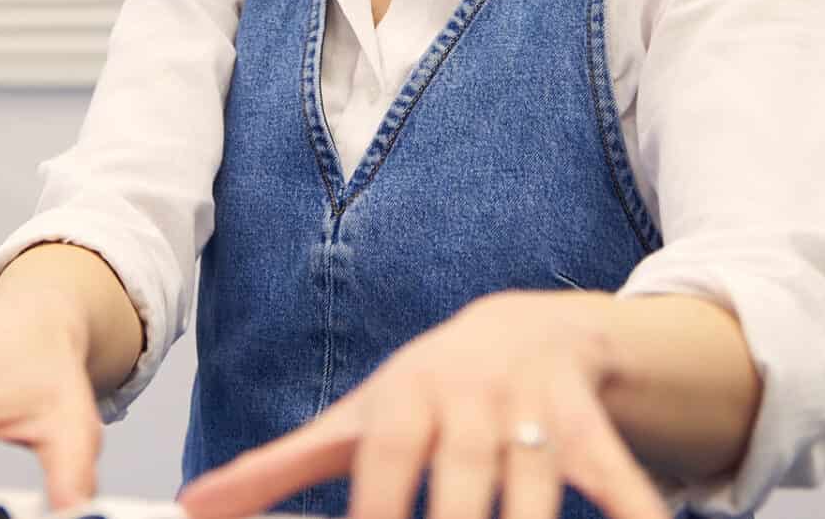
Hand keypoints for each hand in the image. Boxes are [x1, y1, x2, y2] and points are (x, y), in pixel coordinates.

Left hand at [176, 291, 671, 518]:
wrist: (526, 325)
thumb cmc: (427, 390)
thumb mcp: (355, 419)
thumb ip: (278, 467)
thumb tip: (193, 505)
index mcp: (404, 401)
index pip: (382, 467)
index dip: (375, 515)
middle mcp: (468, 399)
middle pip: (461, 482)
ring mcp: (532, 408)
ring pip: (533, 482)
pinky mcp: (588, 424)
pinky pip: (615, 477)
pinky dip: (631, 511)